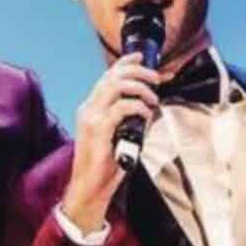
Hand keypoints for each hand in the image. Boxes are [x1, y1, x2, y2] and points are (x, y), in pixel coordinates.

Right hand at [62, 59, 165, 233]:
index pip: (108, 76)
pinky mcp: (98, 130)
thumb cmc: (105, 166)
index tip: (142, 57)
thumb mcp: (119, 136)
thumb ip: (130, 119)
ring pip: (115, 86)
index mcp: (91, 108)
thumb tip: (149, 107)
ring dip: (139, 87)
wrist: (90, 188)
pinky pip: (120, 108)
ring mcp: (91, 118)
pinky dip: (137, 106)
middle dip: (138, 71)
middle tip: (156, 77)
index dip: (125, 62)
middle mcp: (89, 109)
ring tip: (153, 97)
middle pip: (112, 76)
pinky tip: (145, 113)